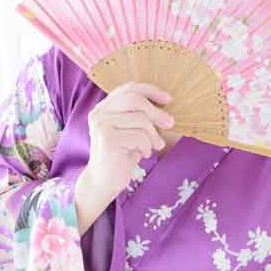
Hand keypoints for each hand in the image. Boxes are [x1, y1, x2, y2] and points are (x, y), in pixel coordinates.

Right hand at [75, 81, 174, 233]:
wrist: (105, 181)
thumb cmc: (122, 155)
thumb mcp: (133, 131)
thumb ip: (141, 115)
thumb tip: (166, 102)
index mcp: (104, 107)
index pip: (128, 88)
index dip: (150, 90)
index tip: (168, 99)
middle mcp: (99, 112)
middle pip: (135, 100)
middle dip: (156, 112)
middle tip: (170, 123)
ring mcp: (101, 124)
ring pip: (140, 119)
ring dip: (153, 134)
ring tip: (156, 145)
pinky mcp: (107, 138)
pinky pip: (139, 136)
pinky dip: (147, 146)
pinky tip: (143, 154)